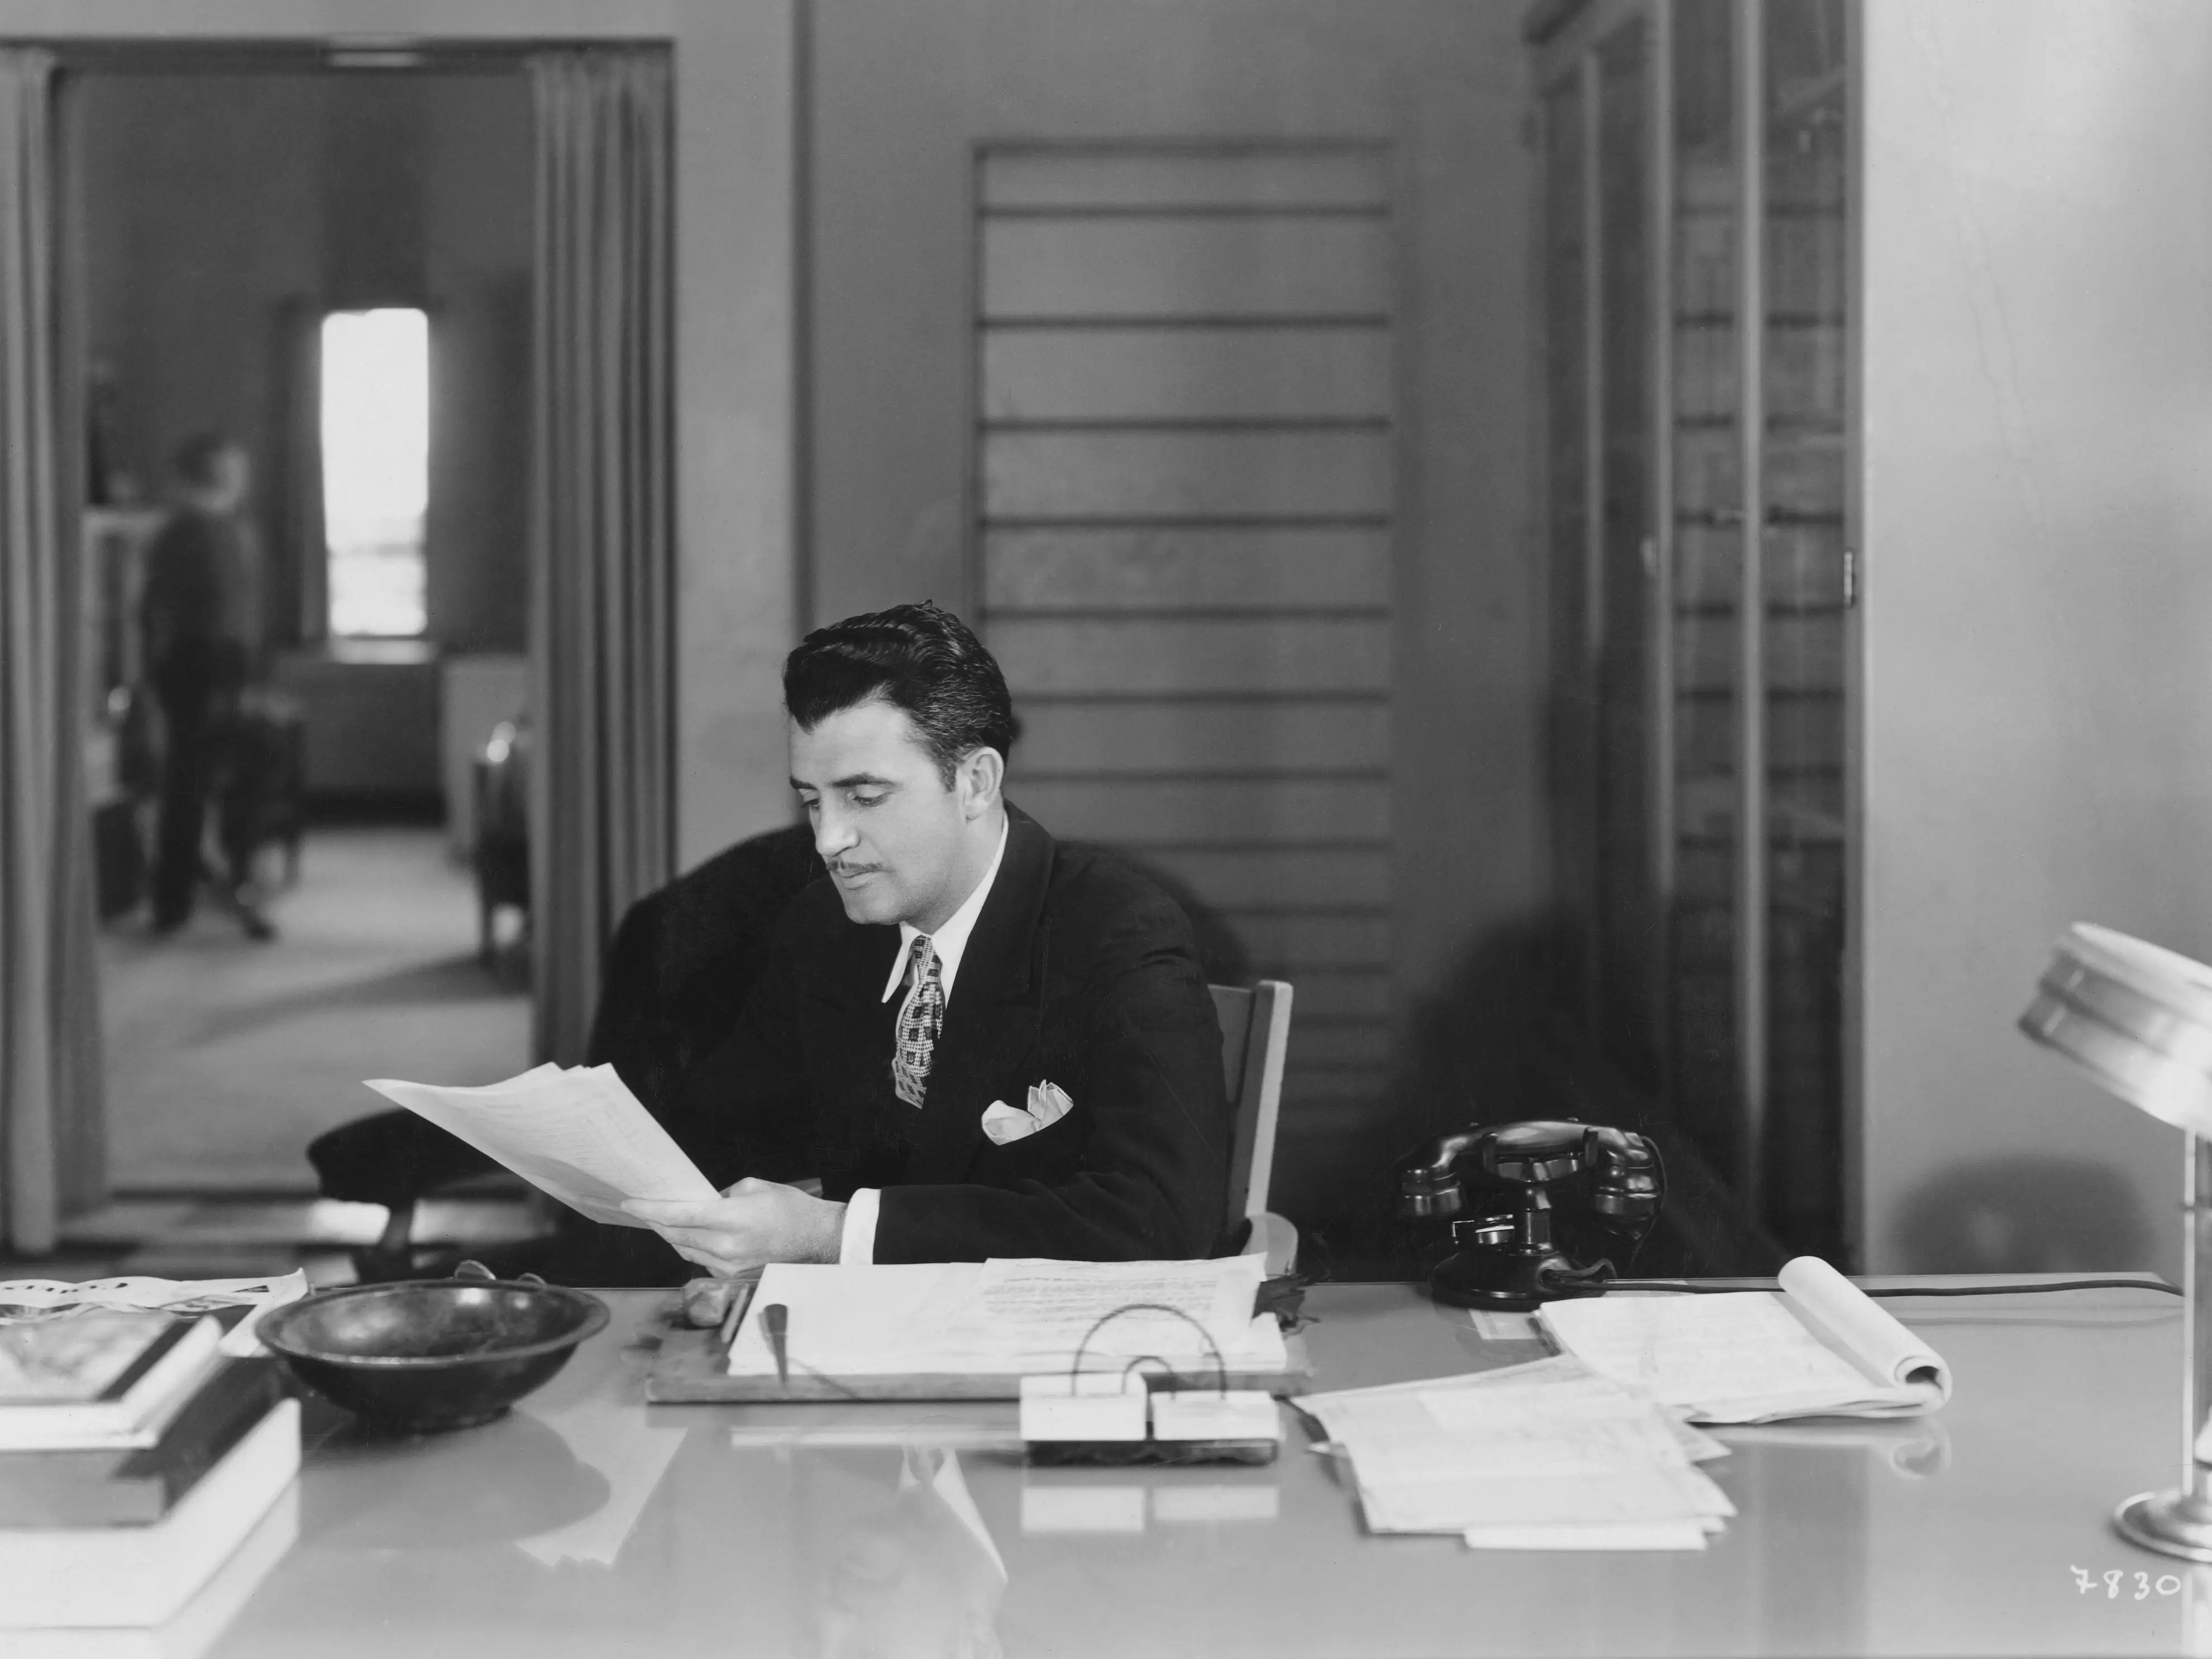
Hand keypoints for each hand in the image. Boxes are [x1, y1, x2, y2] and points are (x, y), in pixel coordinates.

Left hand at [623, 1178, 846, 1274]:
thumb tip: (699, 1202)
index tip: (629, 1203)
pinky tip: (688, 1235)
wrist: (817, 1239)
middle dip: (655, 1220)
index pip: (679, 1215)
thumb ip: (721, 1195)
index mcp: (731, 1219)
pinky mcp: (731, 1276)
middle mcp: (725, 1247)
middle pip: (675, 1234)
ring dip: (670, 1234)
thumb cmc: (789, 1207)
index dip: (650, 1209)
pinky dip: (690, 1246)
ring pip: (684, 1249)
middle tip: (641, 1208)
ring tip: (660, 1220)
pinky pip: (700, 1260)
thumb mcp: (754, 1187)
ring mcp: (727, 1266)